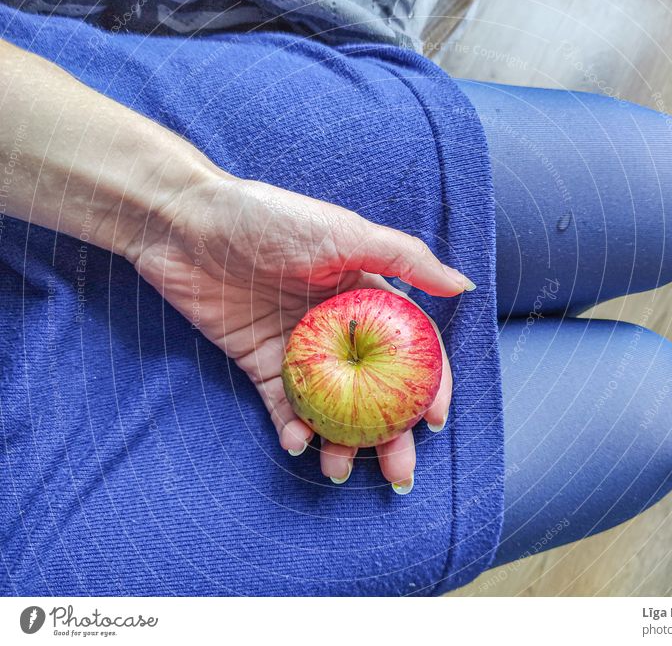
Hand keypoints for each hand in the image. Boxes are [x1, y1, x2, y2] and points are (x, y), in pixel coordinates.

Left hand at [126, 174, 473, 490]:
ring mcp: (299, 349)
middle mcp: (338, 327)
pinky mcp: (259, 362)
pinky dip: (292, 429)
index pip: (410, 348)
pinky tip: (297, 444)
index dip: (427, 385)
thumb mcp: (344, 232)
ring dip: (340, 442)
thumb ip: (406, 258)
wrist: (186, 225)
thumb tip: (463, 286)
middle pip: (374, 390)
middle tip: (398, 474)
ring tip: (338, 470)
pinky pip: (282, 405)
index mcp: (366, 295)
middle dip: (389, 435)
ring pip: (332, 407)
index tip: (432, 421)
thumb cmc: (269, 218)